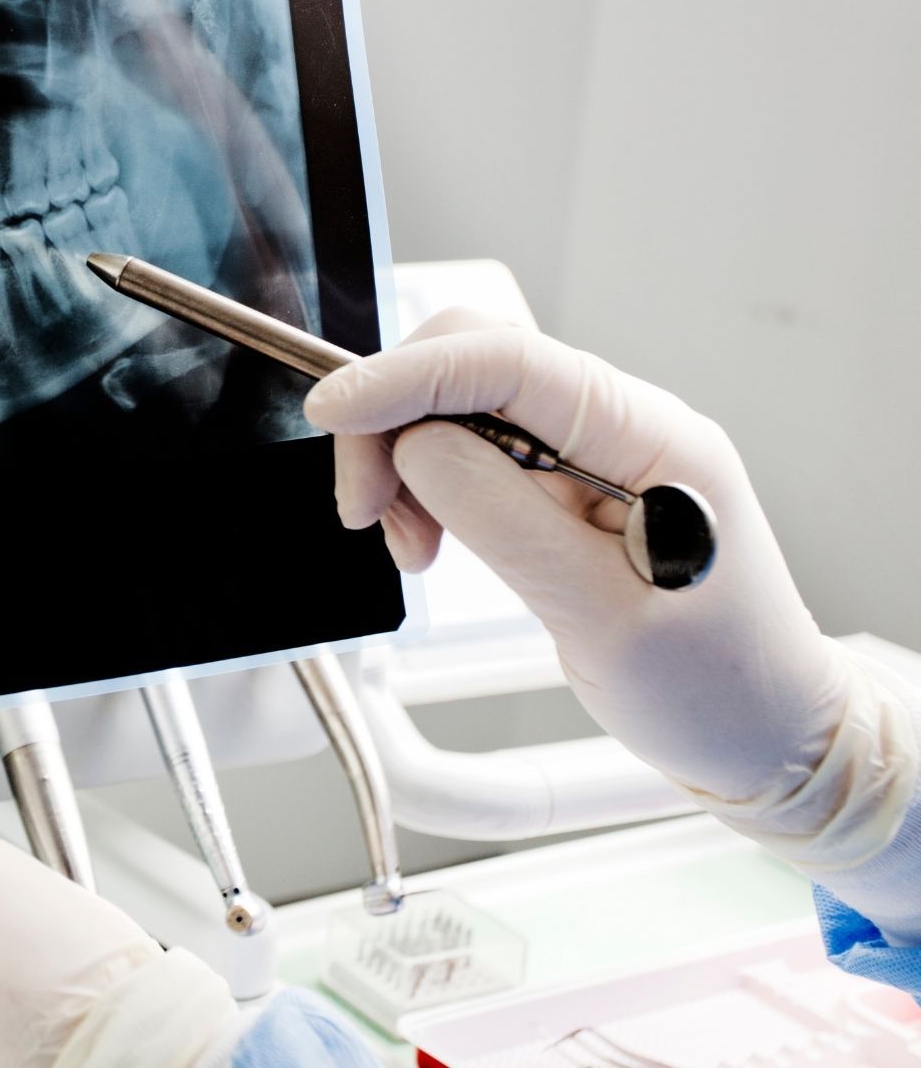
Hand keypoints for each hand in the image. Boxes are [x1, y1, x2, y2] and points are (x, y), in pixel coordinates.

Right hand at [303, 310, 912, 869]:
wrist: (766, 737)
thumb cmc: (717, 689)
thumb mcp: (601, 615)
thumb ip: (503, 520)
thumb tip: (416, 447)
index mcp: (650, 436)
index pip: (506, 361)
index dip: (404, 377)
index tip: (331, 412)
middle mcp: (618, 427)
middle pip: (471, 364)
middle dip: (395, 420)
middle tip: (366, 511)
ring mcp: (589, 455)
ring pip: (458, 408)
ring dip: (405, 464)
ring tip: (412, 550)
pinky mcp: (562, 489)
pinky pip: (469, 456)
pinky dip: (426, 490)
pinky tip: (431, 545)